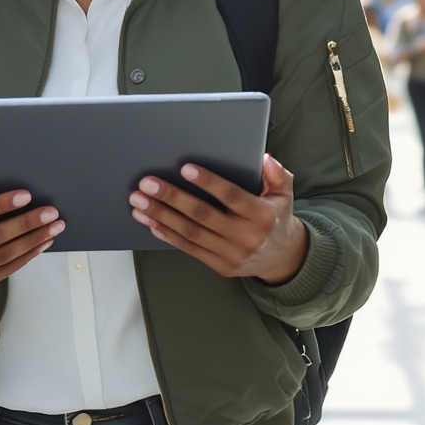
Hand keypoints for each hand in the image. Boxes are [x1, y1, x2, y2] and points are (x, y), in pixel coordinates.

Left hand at [129, 156, 308, 284]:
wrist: (281, 258)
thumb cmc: (276, 218)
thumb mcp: (285, 194)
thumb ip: (277, 174)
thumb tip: (265, 158)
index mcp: (262, 215)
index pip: (231, 196)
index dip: (208, 182)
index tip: (185, 168)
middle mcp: (246, 236)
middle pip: (203, 214)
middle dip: (172, 197)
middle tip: (148, 184)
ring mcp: (231, 254)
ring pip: (190, 232)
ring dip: (161, 216)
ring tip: (139, 202)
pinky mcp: (220, 265)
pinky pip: (189, 249)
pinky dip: (167, 235)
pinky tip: (150, 222)